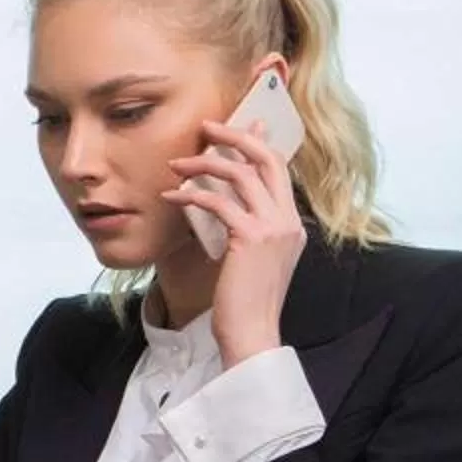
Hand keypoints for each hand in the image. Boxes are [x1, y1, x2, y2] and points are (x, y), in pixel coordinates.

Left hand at [167, 116, 304, 363]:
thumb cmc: (243, 303)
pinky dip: (191, 195)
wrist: (252, 334)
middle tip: (206, 127)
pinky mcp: (251, 239)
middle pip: (267, 158)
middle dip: (236, 136)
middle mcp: (288, 221)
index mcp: (291, 225)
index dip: (254, 144)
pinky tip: (171, 197)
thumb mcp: (251, 260)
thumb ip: (247, 230)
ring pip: (241, 174)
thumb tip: (224, 207)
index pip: (278, 169)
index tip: (228, 131)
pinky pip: (218, 202)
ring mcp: (273, 228)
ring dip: (205, 164)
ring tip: (177, 165)